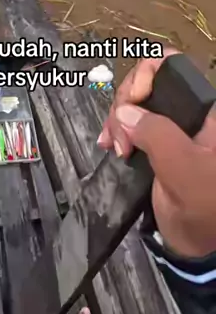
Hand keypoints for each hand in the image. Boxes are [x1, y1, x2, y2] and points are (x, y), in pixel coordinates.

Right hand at [98, 48, 215, 257]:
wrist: (200, 247)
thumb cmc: (203, 207)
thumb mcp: (183, 168)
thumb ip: (156, 133)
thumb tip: (125, 111)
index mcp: (204, 111)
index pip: (172, 66)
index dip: (145, 75)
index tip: (132, 105)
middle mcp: (188, 113)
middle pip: (147, 83)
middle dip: (125, 104)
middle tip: (120, 139)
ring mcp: (172, 129)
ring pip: (135, 103)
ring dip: (118, 120)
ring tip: (113, 147)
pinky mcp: (157, 145)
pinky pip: (131, 124)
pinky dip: (116, 131)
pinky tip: (110, 146)